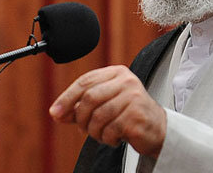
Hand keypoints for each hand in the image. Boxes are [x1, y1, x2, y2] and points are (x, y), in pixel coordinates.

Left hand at [49, 65, 165, 157]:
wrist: (157, 128)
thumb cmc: (128, 114)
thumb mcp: (104, 104)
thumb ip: (81, 106)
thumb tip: (56, 113)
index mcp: (117, 73)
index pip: (85, 81)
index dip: (67, 98)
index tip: (55, 113)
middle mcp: (127, 81)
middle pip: (90, 98)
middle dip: (81, 117)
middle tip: (83, 129)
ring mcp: (134, 97)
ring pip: (98, 116)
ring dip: (94, 131)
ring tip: (101, 134)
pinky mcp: (137, 116)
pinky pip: (110, 129)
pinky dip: (107, 138)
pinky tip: (114, 138)